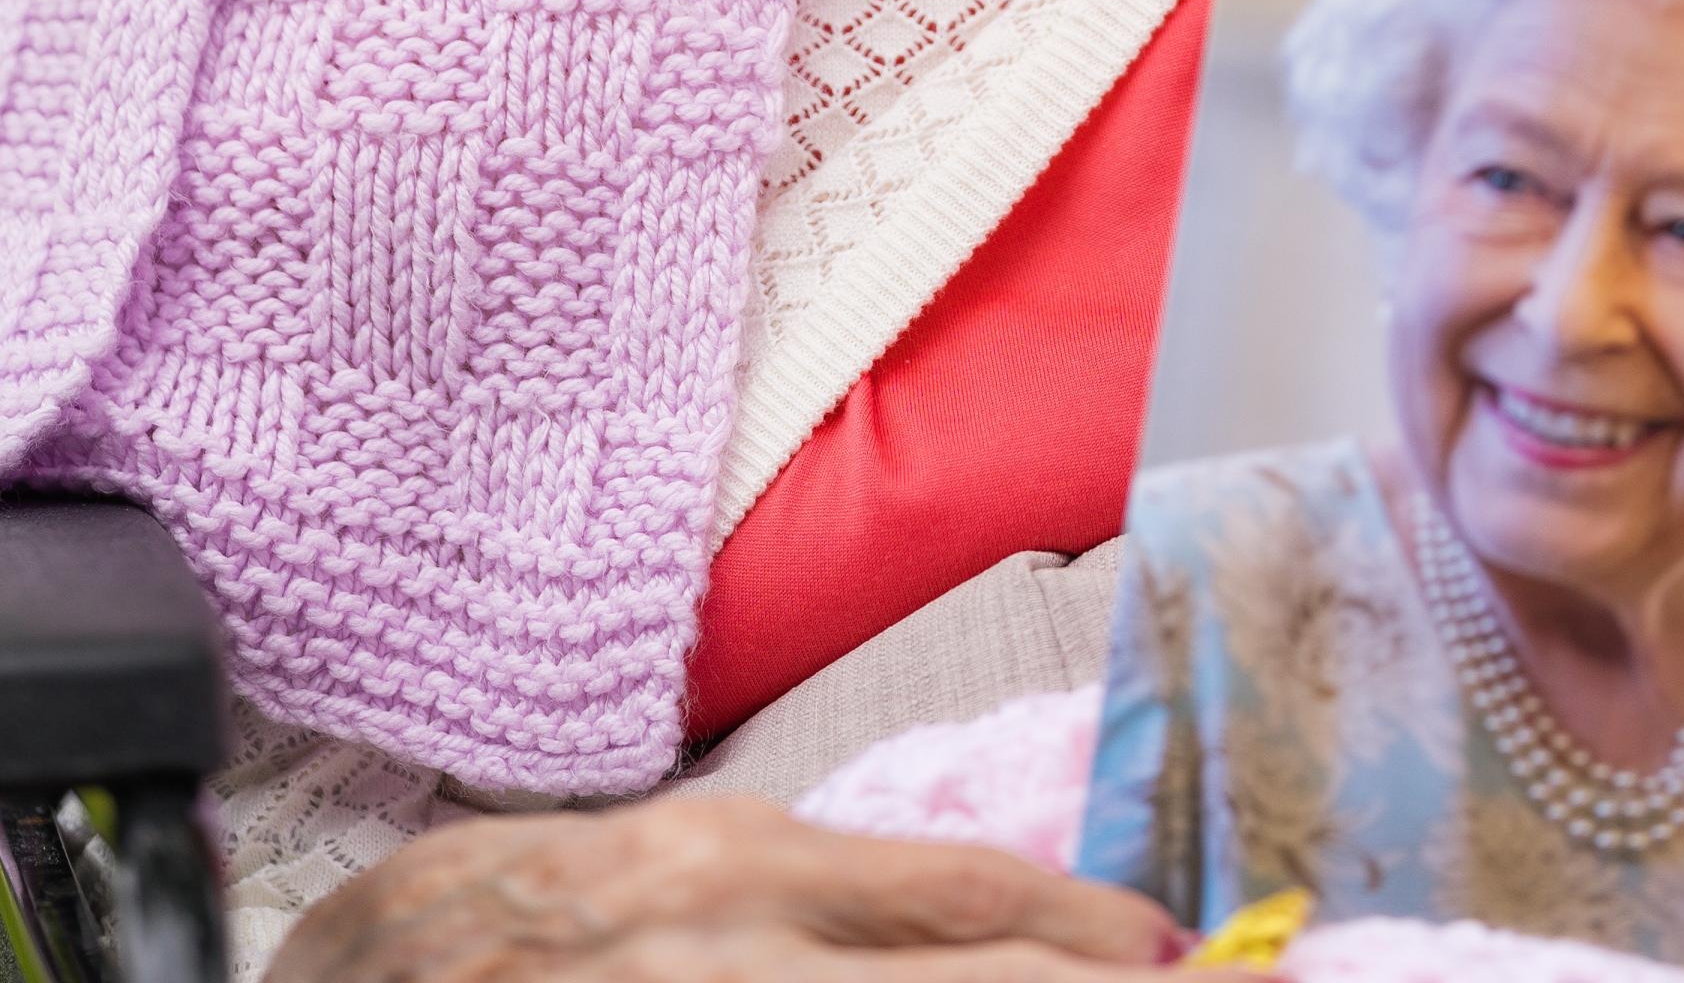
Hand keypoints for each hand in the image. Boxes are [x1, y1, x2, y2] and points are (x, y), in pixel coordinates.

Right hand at [268, 794, 1180, 981]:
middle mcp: (735, 952)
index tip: (1187, 955)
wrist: (341, 981)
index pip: (968, 897)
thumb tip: (965, 932)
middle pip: (973, 977)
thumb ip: (796, 893)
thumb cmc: (497, 932)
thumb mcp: (663, 871)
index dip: (1092, 930)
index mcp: (738, 868)